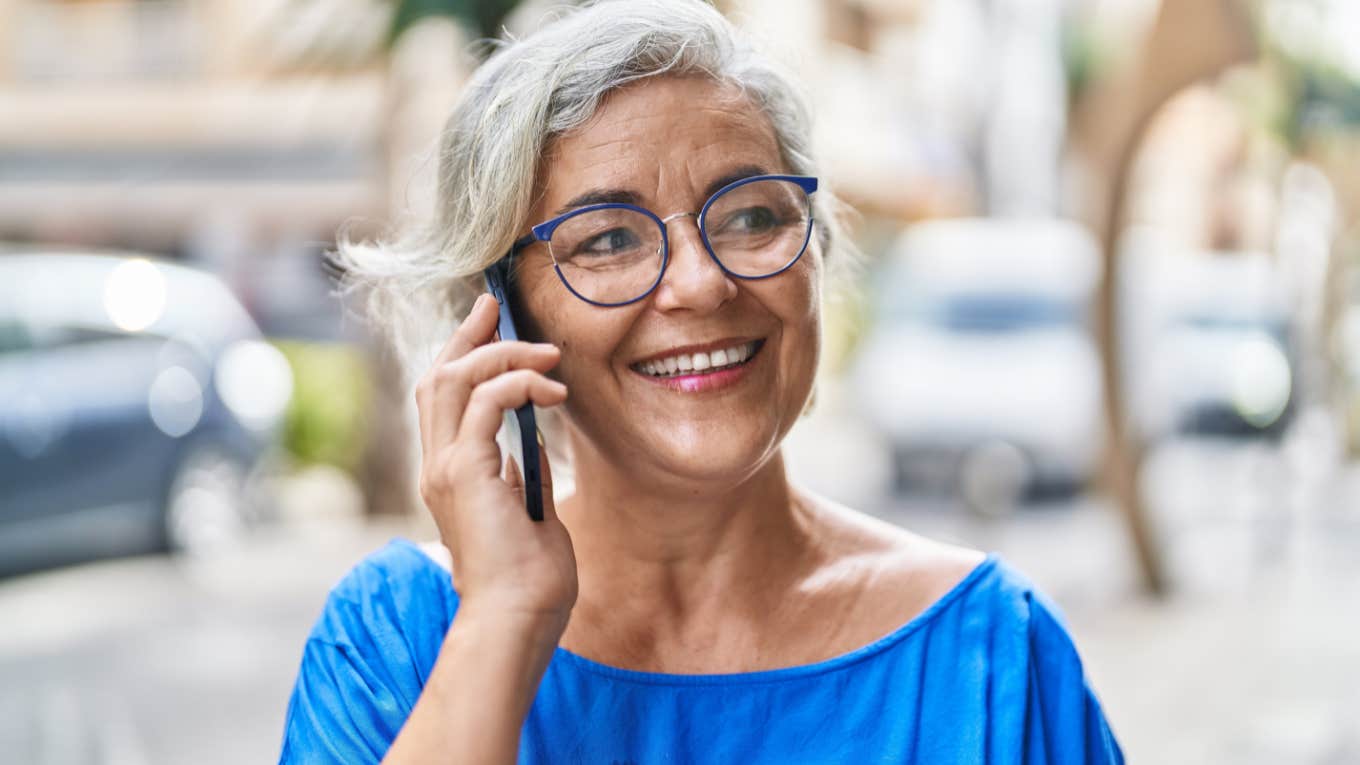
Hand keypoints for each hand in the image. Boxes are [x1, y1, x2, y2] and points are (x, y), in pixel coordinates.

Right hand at [415, 293, 576, 631]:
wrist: (517, 619)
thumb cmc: (530, 579)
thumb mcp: (529, 509)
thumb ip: (522, 470)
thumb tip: (535, 434)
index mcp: (449, 474)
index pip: (443, 397)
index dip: (462, 353)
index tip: (491, 323)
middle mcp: (437, 466)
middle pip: (438, 376)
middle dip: (470, 335)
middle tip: (499, 308)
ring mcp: (446, 469)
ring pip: (453, 379)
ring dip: (502, 356)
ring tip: (548, 354)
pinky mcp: (465, 473)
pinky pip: (485, 402)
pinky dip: (517, 383)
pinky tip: (551, 392)